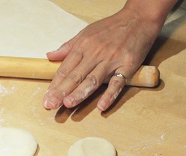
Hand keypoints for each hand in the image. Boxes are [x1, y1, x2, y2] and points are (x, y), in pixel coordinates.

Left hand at [42, 2, 169, 110]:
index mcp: (83, 46)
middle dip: (62, 91)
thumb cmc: (111, 27)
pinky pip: (117, 82)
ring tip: (68, 104)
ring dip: (80, 93)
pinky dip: (110, 94)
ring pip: (93, 80)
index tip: (47, 98)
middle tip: (51, 105)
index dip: (55, 84)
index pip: (65, 68)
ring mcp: (111, 60)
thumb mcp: (86, 32)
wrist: (138, 19)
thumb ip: (68, 46)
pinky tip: (102, 106)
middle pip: (76, 75)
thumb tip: (50, 56)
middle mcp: (95, 54)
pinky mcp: (127, 66)